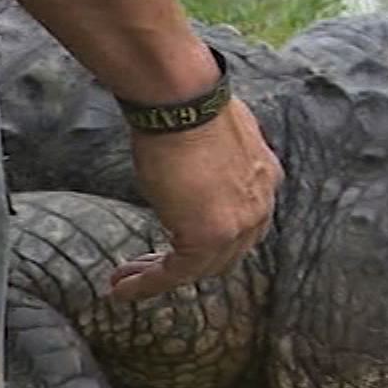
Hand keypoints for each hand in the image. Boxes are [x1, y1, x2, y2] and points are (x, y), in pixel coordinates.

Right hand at [109, 97, 281, 300]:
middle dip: (183, 263)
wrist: (182, 98)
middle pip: (224, 252)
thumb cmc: (185, 105)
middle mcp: (260, 205)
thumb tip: (189, 165)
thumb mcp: (209, 137)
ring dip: (160, 276)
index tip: (174, 239)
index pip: (240, 223)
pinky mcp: (209, 237)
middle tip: (145, 266)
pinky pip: (178, 273)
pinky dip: (149, 284)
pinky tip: (123, 288)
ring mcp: (239, 224)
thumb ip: (210, 163)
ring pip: (200, 267)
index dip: (208, 237)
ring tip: (125, 280)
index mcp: (264, 178)